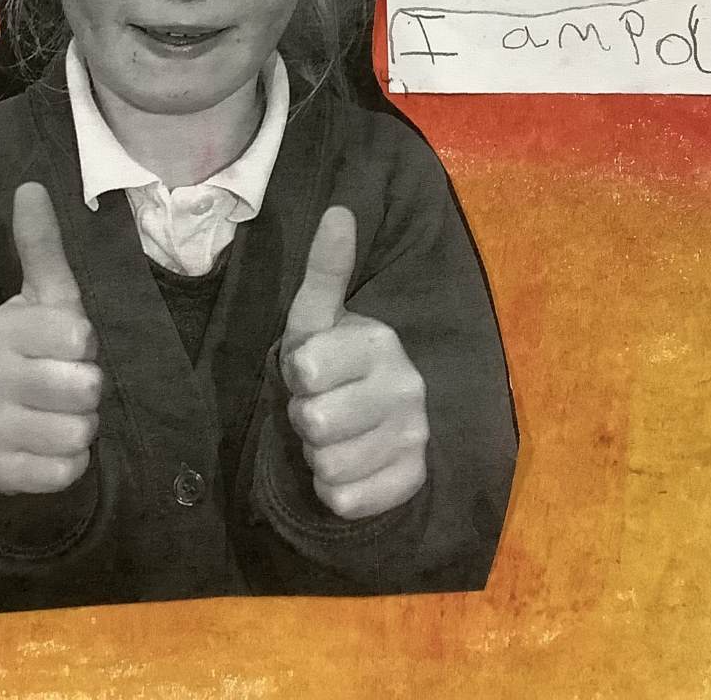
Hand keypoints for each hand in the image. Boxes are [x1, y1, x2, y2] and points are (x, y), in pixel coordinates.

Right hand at [0, 182, 101, 494]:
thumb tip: (30, 185)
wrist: (12, 419)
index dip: (91, 343)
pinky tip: (56, 447)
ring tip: (69, 414)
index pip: (77, 335)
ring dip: (85, 427)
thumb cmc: (46, 345)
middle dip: (93, 388)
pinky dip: (71, 464)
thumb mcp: (50, 295)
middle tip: (78, 382)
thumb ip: (43, 246)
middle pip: (82, 388)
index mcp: (1, 327)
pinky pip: (62, 472)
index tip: (80, 342)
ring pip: (75, 432)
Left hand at [280, 206, 428, 520]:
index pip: (306, 370)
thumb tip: (339, 210)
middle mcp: (407, 388)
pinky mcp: (411, 482)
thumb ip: (325, 268)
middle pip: (313, 421)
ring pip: (327, 465)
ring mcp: (414, 438)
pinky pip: (345, 500)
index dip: (296, 374)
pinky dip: (336, 490)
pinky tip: (350, 465)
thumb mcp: (318, 316)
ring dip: (318, 455)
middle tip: (321, 406)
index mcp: (381, 343)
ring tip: (336, 435)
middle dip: (304, 418)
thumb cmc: (334, 361)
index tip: (311, 370)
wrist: (377, 423)